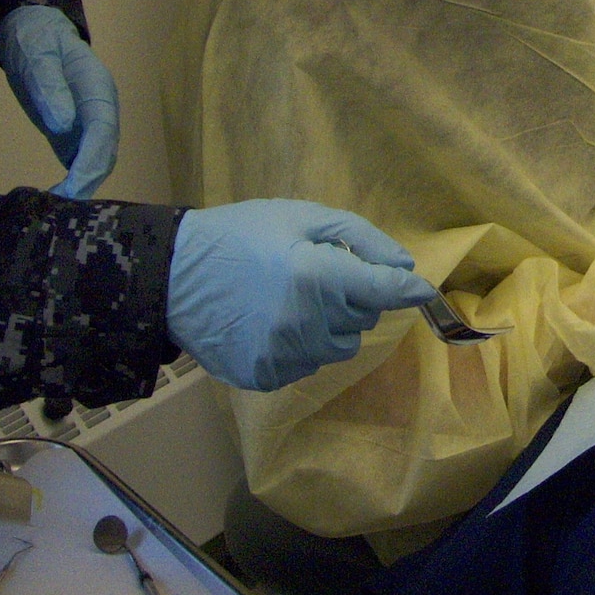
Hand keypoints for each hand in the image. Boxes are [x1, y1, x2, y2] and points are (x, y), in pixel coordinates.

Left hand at [0, 5, 119, 197]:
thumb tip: (63, 124)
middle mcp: (101, 111)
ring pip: (97, 160)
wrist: (34, 34)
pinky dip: (73, 181)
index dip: (92, 160)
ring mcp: (89, 124)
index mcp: (98, 90)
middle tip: (61, 206)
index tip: (74, 186)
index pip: (103, 130)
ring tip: (55, 206)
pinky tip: (54, 197)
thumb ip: (50, 88)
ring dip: (82, 184)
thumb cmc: (36, 42)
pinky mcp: (74, 133)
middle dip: (88, 180)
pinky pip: (81, 161)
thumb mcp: (38, 58)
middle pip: (106, 151)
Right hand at [168, 200, 440, 390]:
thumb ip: (360, 240)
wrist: (171, 276)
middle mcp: (308, 324)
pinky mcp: (266, 376)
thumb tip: (404, 268)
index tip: (424, 291)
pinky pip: (308, 364)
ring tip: (292, 299)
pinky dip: (301, 345)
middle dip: (353, 295)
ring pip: (340, 346)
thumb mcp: (301, 217)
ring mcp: (286, 356)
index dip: (409, 290)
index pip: (385, 292)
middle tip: (317, 274)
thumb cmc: (241, 235)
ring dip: (330, 324)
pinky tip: (271, 322)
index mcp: (319, 279)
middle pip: (364, 318)